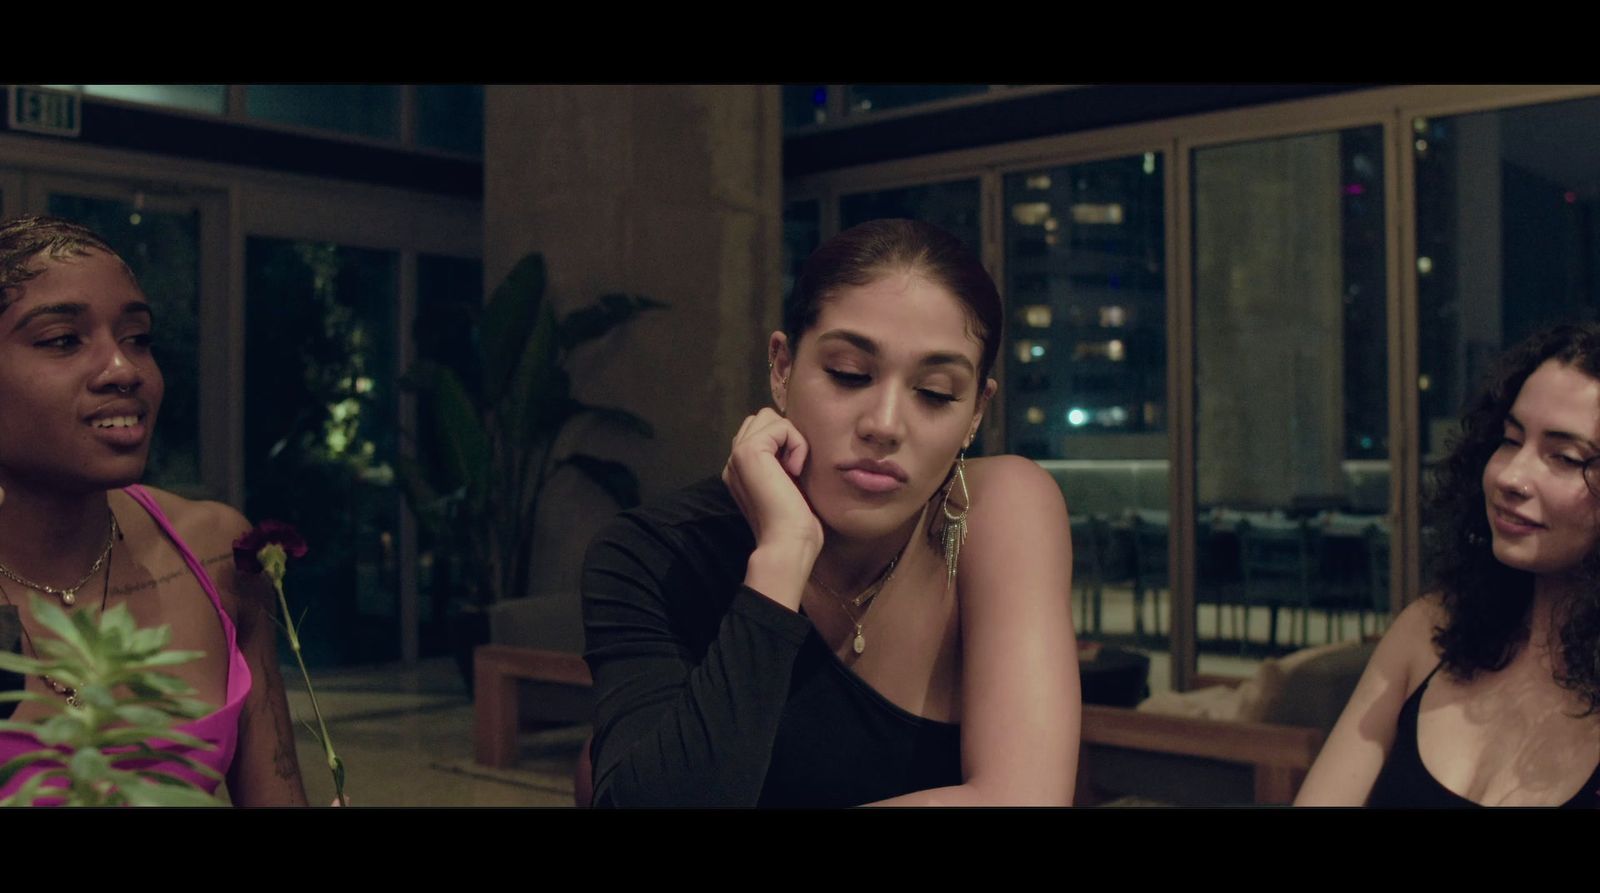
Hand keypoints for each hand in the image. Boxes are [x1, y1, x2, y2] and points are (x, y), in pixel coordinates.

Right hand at [722, 409, 822, 608]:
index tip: (792, 474)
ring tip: (792, 469)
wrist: (787, 541)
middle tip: (793, 469)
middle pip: (761, 418)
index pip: (760, 431)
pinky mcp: (749, 451)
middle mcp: (733, 461)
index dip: (783, 442)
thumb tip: (794, 440)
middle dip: (785, 435)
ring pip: (768, 417)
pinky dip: (796, 443)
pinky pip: (781, 425)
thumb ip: (780, 462)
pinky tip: (794, 470)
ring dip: (790, 438)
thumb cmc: (795, 523)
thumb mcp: (787, 485)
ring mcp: (737, 454)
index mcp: (739, 470)